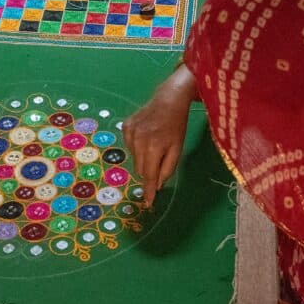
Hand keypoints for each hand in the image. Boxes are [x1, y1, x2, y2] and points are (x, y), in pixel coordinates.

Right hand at [122, 73, 193, 206]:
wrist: (168, 99)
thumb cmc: (176, 126)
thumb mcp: (178, 148)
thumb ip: (167, 168)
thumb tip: (155, 186)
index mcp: (154, 147)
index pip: (148, 175)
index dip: (148, 191)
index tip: (147, 204)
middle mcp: (138, 140)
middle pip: (140, 168)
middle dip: (148, 170)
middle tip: (159, 158)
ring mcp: (129, 132)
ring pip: (134, 158)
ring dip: (143, 157)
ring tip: (154, 142)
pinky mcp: (125, 126)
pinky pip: (129, 146)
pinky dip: (137, 146)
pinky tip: (146, 135)